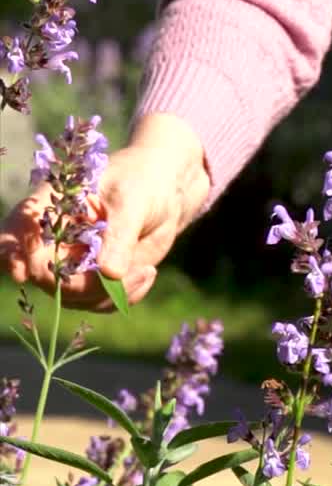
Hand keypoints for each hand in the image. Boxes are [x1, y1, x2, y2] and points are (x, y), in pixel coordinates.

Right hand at [0, 114, 209, 311]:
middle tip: (126, 273)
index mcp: (54, 204)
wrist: (162, 196)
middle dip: (83, 284)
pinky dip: (124, 295)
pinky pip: (98, 302)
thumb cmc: (141, 183)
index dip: (11, 250)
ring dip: (111, 292)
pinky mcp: (90, 280)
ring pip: (73, 296)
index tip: (19, 272)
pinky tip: (146, 272)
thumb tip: (108, 274)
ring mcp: (69, 262)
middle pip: (45, 274)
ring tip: (146, 268)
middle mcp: (54, 237)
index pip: (21, 227)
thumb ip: (120, 234)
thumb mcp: (133, 200)